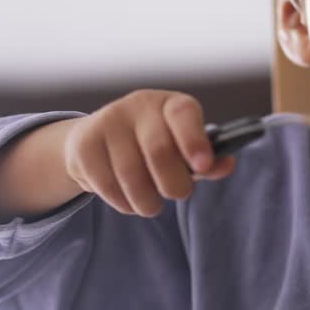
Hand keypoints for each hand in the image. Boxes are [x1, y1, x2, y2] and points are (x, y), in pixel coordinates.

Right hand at [63, 90, 234, 216]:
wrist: (96, 140)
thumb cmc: (151, 146)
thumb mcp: (182, 149)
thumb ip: (207, 160)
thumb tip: (226, 164)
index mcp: (169, 104)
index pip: (183, 114)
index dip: (195, 141)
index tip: (203, 166)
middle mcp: (137, 106)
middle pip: (159, 151)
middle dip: (174, 184)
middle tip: (178, 194)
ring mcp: (107, 122)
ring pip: (131, 175)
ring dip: (147, 201)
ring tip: (151, 205)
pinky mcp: (84, 144)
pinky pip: (107, 185)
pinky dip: (123, 203)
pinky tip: (128, 200)